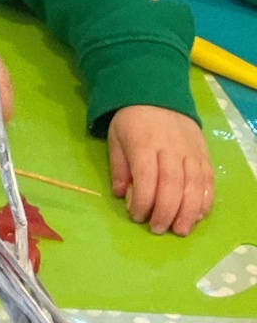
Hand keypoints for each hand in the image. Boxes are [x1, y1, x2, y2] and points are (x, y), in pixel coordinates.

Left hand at [107, 105, 214, 235]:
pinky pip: (208, 179)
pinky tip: (198, 215)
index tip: (136, 216)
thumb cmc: (131, 120)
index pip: (146, 178)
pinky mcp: (203, 153)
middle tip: (158, 229)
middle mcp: (170, 148)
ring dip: (188, 212)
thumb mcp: (116, 138)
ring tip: (180, 230)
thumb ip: (119, 167)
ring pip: (193, 185)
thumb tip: (122, 195)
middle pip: (172, 185)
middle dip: (165, 212)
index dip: (143, 202)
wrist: (157, 92)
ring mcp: (190, 150)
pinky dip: (205, 200)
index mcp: (144, 143)